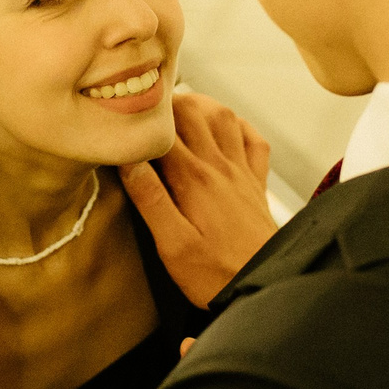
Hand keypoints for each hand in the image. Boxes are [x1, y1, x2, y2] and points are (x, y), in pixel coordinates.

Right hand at [121, 92, 279, 306]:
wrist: (263, 287)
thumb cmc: (214, 274)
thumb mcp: (172, 244)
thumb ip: (150, 200)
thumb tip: (128, 160)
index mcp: (194, 179)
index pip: (164, 130)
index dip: (143, 117)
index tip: (124, 115)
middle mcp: (220, 167)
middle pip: (194, 111)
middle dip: (169, 102)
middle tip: (148, 108)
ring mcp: (241, 172)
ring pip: (224, 117)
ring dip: (202, 105)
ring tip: (179, 108)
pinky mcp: (256, 184)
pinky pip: (254, 141)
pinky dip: (239, 126)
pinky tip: (225, 128)